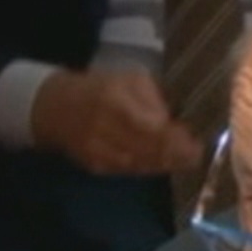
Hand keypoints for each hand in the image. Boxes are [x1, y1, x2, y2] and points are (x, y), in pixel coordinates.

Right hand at [29, 67, 201, 176]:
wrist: (55, 108)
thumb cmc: (100, 88)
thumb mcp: (130, 79)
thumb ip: (154, 99)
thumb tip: (175, 123)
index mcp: (116, 102)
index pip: (153, 128)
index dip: (177, 140)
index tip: (196, 142)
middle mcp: (106, 128)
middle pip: (149, 149)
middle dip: (177, 155)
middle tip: (196, 155)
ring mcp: (99, 151)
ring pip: (141, 163)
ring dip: (165, 164)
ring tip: (184, 160)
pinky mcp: (95, 166)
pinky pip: (128, 171)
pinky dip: (148, 168)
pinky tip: (161, 163)